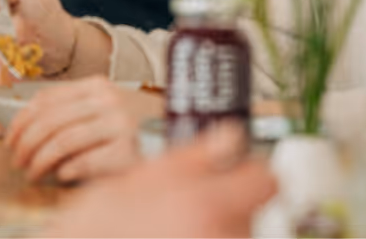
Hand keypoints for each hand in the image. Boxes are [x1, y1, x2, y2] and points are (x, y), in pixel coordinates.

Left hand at [6, 76, 139, 182]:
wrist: (174, 138)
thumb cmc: (129, 127)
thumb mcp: (100, 108)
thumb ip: (68, 110)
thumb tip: (22, 128)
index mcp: (96, 85)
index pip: (46, 98)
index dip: (21, 121)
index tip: (9, 140)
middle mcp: (108, 100)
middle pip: (51, 121)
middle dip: (26, 144)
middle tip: (16, 162)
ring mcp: (120, 124)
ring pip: (63, 141)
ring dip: (40, 161)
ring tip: (31, 173)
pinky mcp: (128, 151)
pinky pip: (85, 161)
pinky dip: (67, 169)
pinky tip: (61, 175)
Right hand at [47, 123, 276, 237]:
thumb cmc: (100, 227)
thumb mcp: (140, 177)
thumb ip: (195, 157)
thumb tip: (232, 136)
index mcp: (207, 206)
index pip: (265, 181)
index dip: (250, 171)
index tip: (237, 171)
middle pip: (251, 214)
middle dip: (227, 206)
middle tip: (188, 205)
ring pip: (236, 236)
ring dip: (215, 229)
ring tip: (173, 229)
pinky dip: (205, 238)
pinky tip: (174, 238)